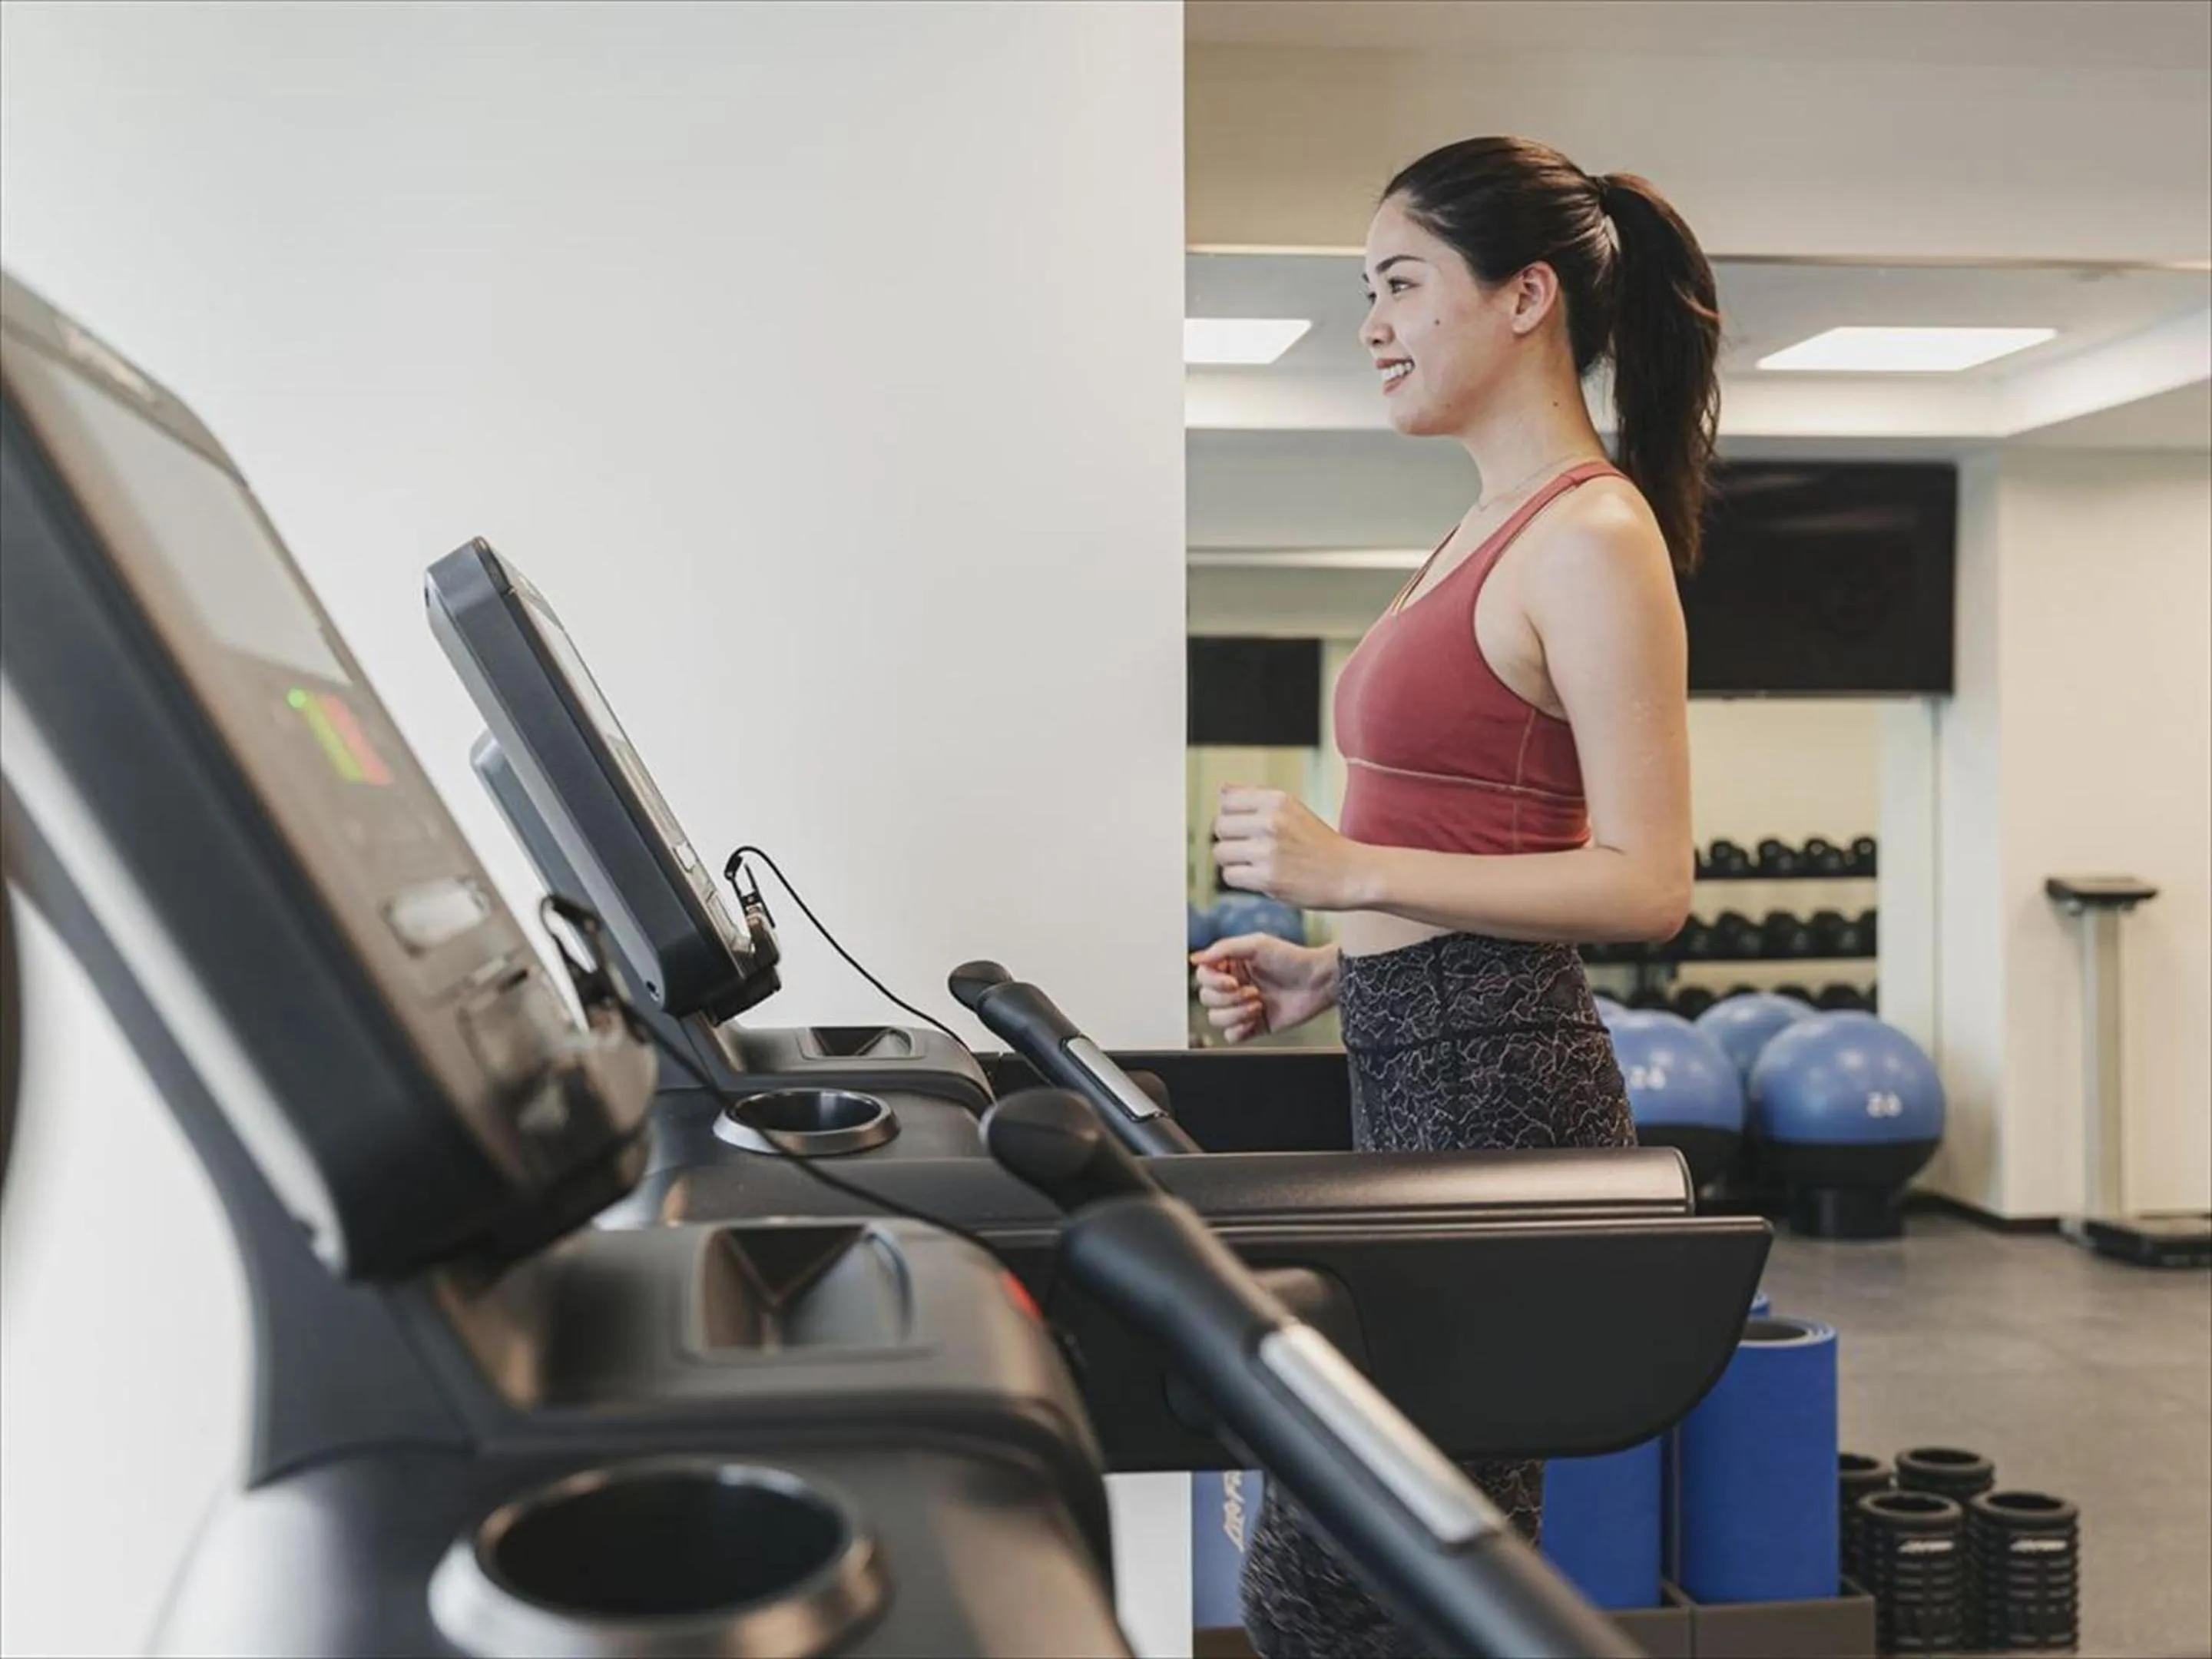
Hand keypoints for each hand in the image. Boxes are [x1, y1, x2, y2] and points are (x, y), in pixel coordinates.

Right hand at [1190, 935, 1338, 1044]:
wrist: (1318, 981)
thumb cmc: (1291, 958)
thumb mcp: (1256, 944)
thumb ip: (1223, 948)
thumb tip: (1195, 959)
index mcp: (1230, 966)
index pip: (1203, 977)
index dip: (1213, 982)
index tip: (1232, 980)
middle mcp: (1233, 987)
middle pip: (1207, 999)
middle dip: (1229, 998)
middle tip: (1252, 991)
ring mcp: (1242, 1007)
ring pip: (1216, 1019)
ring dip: (1236, 1013)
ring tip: (1258, 1003)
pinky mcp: (1254, 1026)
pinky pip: (1231, 1036)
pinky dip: (1239, 1029)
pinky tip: (1256, 1018)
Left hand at [1212, 787, 1372, 911]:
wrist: (1350, 874)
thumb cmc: (1318, 843)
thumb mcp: (1291, 808)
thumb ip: (1255, 797)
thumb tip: (1221, 789)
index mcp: (1277, 800)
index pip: (1226, 801)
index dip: (1232, 817)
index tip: (1247, 828)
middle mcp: (1271, 821)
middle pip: (1219, 827)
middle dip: (1231, 839)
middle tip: (1251, 849)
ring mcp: (1268, 850)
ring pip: (1221, 853)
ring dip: (1233, 861)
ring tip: (1255, 863)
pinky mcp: (1267, 878)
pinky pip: (1230, 876)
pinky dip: (1241, 879)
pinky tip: (1259, 877)